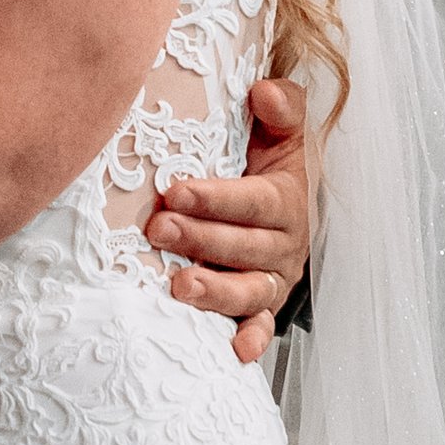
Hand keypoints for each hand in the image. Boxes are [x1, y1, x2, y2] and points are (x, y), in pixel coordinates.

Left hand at [146, 74, 311, 366]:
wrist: (281, 200)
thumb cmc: (267, 161)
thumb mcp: (280, 130)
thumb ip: (281, 108)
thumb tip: (264, 92)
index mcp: (287, 199)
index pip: (254, 201)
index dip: (216, 199)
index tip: (174, 192)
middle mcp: (284, 244)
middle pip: (244, 248)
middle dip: (201, 240)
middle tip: (157, 231)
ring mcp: (273, 279)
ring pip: (249, 291)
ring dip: (216, 292)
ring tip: (179, 286)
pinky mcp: (262, 306)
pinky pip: (260, 326)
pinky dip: (251, 340)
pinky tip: (233, 352)